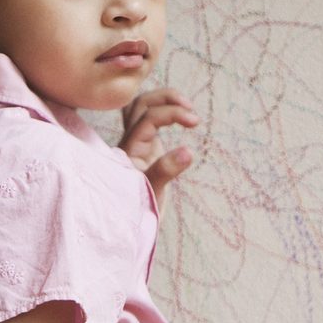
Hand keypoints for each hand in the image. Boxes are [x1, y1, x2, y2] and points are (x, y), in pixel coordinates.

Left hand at [120, 88, 198, 208]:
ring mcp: (136, 143)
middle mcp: (130, 141)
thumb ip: (165, 170)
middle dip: (167, 98)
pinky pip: (149, 119)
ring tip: (188, 108)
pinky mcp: (144, 147)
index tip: (195, 122)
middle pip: (141, 103)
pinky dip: (164, 111)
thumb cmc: (137, 210)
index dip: (173, 112)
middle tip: (191, 110)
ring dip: (164, 100)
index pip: (149, 117)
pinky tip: (182, 118)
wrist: (127, 224)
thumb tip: (188, 151)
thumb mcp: (153, 192)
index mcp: (130, 148)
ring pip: (142, 107)